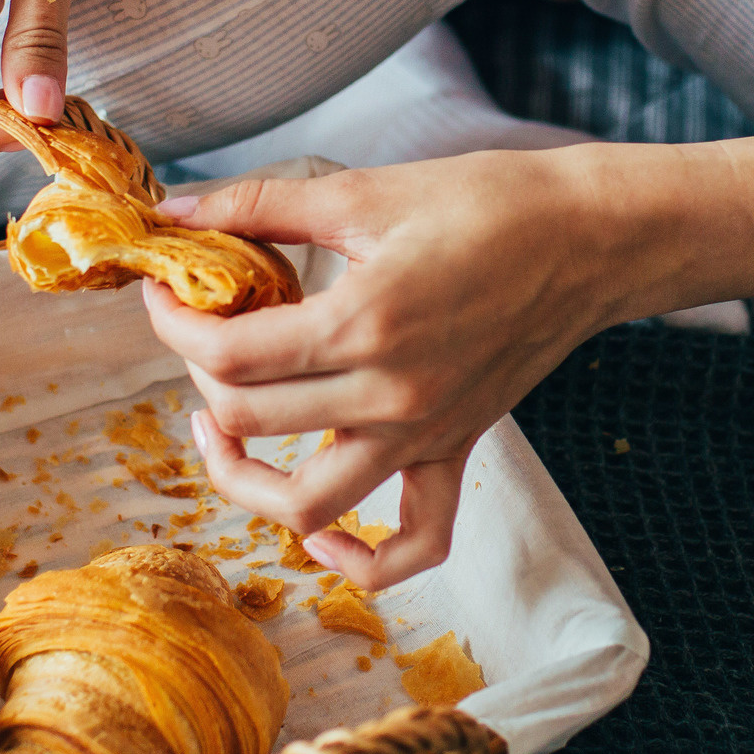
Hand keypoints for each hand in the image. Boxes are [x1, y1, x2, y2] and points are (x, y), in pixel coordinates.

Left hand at [141, 150, 646, 587]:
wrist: (590, 236)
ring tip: (221, 434)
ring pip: (309, 507)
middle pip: (249, 422)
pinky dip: (361, 562)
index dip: (172, 325)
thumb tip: (176, 208)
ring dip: (245, 483)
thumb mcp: (366, 191)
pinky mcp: (455, 448)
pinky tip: (322, 538)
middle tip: (197, 329)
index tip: (164, 291)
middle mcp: (390, 395)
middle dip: (197, 377)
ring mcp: (424, 433)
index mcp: (363, 322)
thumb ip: (262, 204)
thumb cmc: (489, 203)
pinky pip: (414, 542)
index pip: (228, 355)